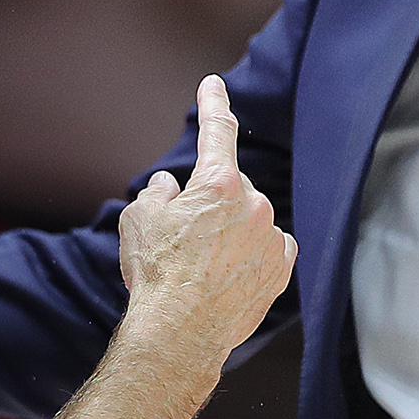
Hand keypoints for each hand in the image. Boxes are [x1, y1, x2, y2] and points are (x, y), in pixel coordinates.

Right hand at [117, 75, 296, 358]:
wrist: (179, 333)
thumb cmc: (155, 275)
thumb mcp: (138, 221)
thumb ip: (156, 193)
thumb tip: (169, 186)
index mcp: (218, 184)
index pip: (217, 131)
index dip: (213, 103)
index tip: (214, 84)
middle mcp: (253, 204)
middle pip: (230, 187)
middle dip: (209, 202)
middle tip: (183, 237)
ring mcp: (271, 237)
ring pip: (250, 219)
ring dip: (230, 231)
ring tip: (201, 266)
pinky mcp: (281, 269)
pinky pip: (269, 248)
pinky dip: (252, 253)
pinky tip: (227, 274)